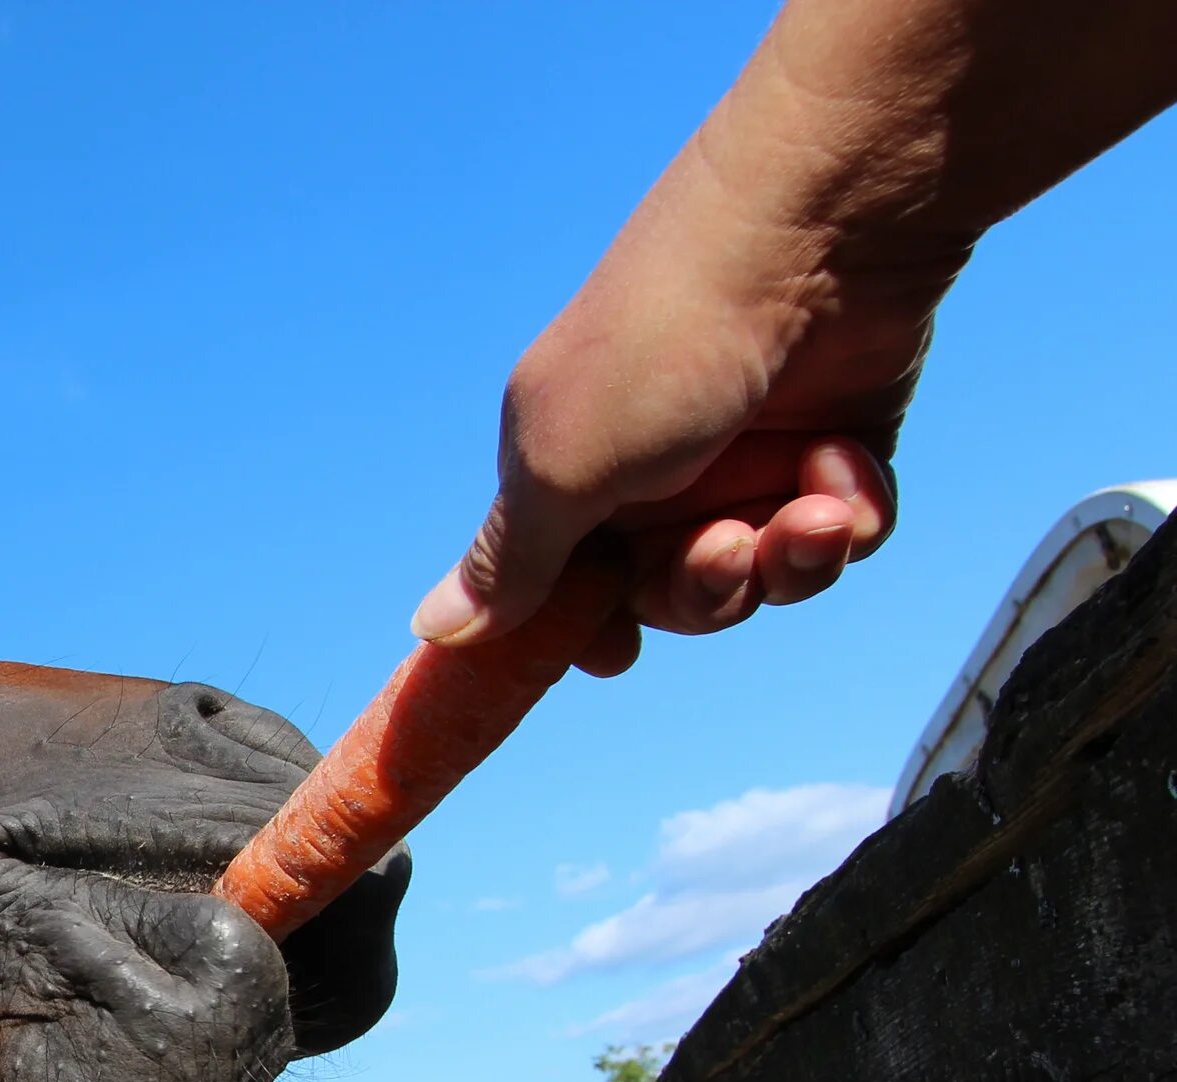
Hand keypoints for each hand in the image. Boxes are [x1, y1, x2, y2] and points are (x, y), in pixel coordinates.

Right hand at [409, 166, 937, 671]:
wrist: (821, 231)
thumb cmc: (664, 343)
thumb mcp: (559, 466)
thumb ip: (506, 562)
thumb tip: (429, 630)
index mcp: (571, 472)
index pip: (565, 588)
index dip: (591, 629)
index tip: (616, 652)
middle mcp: (656, 470)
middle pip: (675, 598)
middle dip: (705, 592)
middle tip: (725, 548)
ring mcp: (750, 457)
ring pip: (767, 574)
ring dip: (789, 561)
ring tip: (814, 512)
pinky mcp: (838, 445)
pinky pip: (845, 532)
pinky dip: (850, 513)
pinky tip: (845, 462)